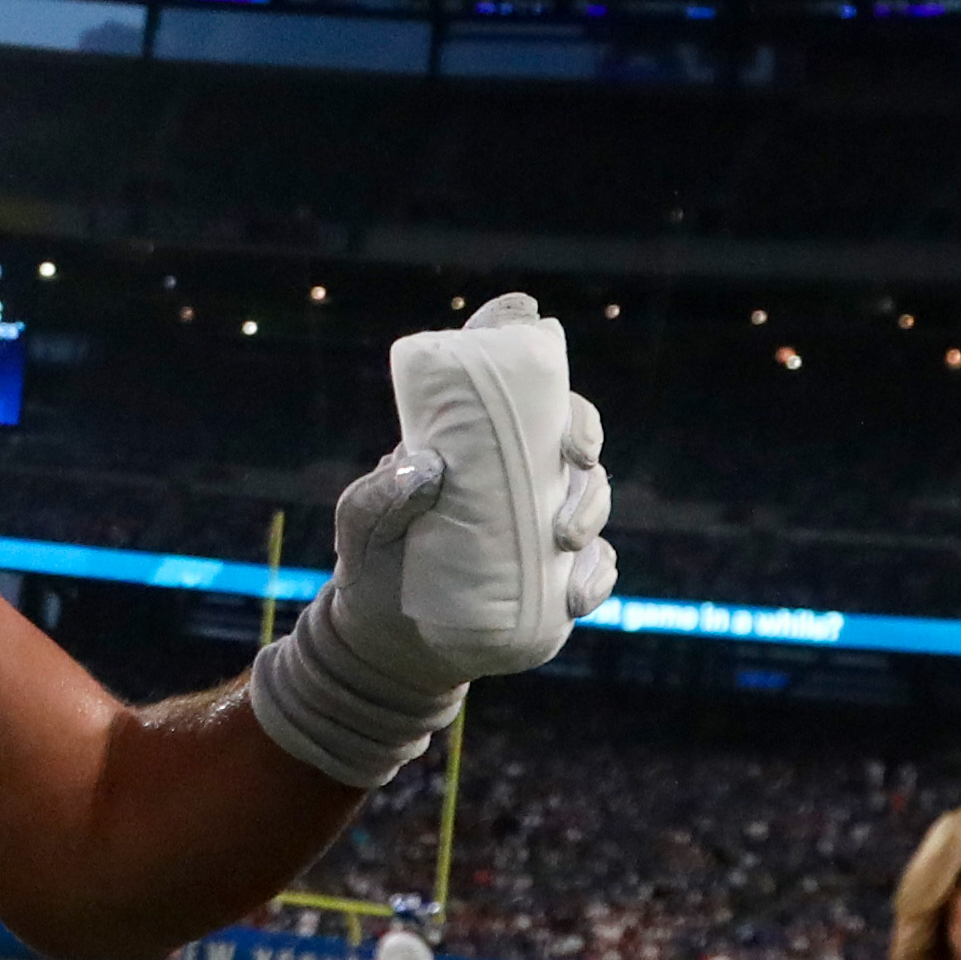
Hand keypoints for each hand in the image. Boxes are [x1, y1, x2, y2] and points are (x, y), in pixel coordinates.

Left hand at [242, 291, 615, 786]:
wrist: (391, 641)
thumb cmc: (373, 562)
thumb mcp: (361, 525)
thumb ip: (380, 496)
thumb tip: (425, 465)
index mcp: (471, 443)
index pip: (503, 382)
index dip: (517, 336)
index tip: (527, 318)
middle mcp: (517, 473)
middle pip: (570, 432)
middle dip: (583, 433)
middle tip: (574, 455)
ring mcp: (543, 522)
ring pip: (594, 494)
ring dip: (594, 507)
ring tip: (565, 536)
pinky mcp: (561, 575)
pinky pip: (599, 564)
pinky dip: (597, 573)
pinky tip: (576, 591)